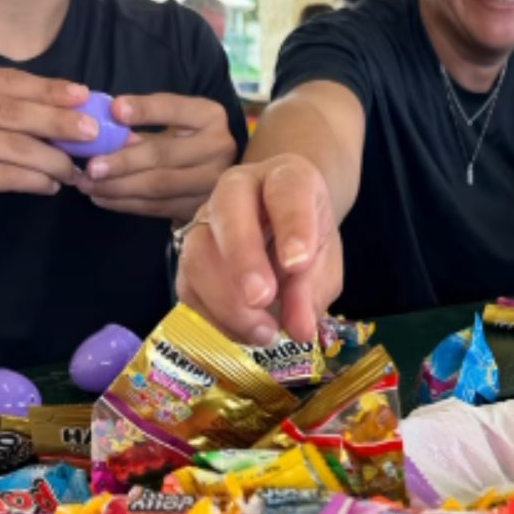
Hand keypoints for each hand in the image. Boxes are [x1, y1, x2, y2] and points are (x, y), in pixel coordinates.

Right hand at [0, 60, 94, 242]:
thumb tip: (65, 106)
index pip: (6, 80)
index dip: (50, 89)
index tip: (85, 96)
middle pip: (14, 110)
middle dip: (61, 122)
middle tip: (95, 132)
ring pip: (16, 145)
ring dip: (54, 159)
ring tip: (76, 169)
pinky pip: (7, 175)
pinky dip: (36, 180)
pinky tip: (52, 185)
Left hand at [77, 94, 236, 221]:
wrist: (214, 173)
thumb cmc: (184, 140)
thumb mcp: (171, 123)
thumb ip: (143, 126)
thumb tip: (104, 134)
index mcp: (209, 116)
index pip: (175, 109)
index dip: (145, 110)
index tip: (114, 109)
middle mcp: (218, 148)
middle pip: (163, 155)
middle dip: (123, 162)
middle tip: (90, 167)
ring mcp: (213, 181)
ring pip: (158, 186)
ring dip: (118, 187)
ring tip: (88, 185)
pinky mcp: (200, 207)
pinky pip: (157, 207)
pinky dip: (126, 203)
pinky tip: (102, 198)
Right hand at [176, 155, 341, 344]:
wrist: (282, 229)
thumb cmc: (306, 237)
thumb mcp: (324, 257)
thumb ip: (313, 287)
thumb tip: (299, 328)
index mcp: (284, 178)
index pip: (286, 190)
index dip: (292, 225)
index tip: (298, 263)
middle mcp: (237, 190)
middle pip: (227, 212)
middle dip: (243, 259)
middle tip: (262, 299)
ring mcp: (205, 221)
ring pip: (198, 253)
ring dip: (226, 300)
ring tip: (263, 332)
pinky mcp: (189, 259)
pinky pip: (188, 288)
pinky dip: (213, 317)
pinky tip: (242, 335)